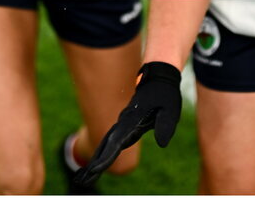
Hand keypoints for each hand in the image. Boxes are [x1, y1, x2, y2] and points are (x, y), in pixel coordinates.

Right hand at [72, 61, 181, 189]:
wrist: (158, 76)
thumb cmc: (165, 93)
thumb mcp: (170, 109)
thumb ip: (165, 125)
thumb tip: (162, 143)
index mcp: (132, 120)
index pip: (116, 142)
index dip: (106, 156)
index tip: (95, 169)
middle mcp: (124, 122)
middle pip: (106, 145)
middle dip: (96, 162)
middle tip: (84, 178)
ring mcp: (124, 123)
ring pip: (107, 142)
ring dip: (98, 158)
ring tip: (88, 174)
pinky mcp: (126, 123)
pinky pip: (113, 139)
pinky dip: (105, 150)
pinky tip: (101, 159)